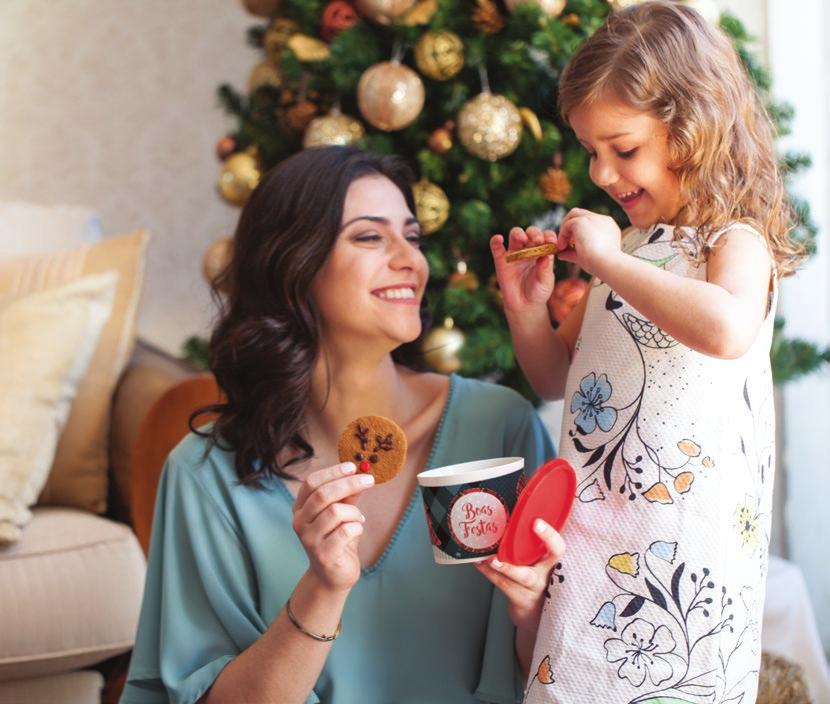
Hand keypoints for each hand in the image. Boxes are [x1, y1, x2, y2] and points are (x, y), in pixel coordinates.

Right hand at [292, 462, 373, 592]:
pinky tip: (356, 531)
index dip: (332, 472)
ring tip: (358, 518)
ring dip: (354, 512)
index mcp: (300, 508)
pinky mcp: (323, 554)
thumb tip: (360, 473)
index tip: (352, 466)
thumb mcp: (341, 513)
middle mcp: (300, 522)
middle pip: (323, 494)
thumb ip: (346, 495)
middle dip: (349, 484)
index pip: (311, 483)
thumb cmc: (336, 539)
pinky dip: (357, 527)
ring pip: (335, 512)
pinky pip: (346, 531)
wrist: (332, 576)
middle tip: (369, 480)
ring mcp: (309, 539)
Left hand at [475, 519, 565, 634]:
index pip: (559, 547)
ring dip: (505, 564)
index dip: (550, 535)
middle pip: (552, 556)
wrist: (534, 614)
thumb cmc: (534, 579)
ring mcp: (535, 587)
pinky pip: (504, 584)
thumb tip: (510, 514)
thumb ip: (531, 544)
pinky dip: (488, 572)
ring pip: (523, 575)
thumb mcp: (539, 563)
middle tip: (531, 527)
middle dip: (545, 540)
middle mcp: (548, 572)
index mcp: (552, 560)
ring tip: (489, 556)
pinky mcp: (521, 598)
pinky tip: (478, 563)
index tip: (537, 522)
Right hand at [490, 226, 556, 315]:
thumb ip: (545, 270)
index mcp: (542, 251)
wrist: (524, 305)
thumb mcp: (545, 282)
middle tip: (538, 240)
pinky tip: (498, 239)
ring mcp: (514, 253)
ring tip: (522, 238)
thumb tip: (546, 257)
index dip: (549, 236)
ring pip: (514, 235)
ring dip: (518, 233)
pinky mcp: (501, 260)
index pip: (546, 237)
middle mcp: (529, 249)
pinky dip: (495, 241)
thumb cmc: (538, 292)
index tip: (551, 241)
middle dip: (534, 233)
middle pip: (530, 233)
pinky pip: (496, 247)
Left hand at [557, 208, 621, 275]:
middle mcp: (602, 220)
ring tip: (562, 245)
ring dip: (565, 228)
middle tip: (565, 242)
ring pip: (574, 215)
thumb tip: (560, 255)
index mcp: (608, 227)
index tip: (573, 244)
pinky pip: (568, 224)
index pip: (591, 222)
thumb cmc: (600, 265)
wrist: (606, 263)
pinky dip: (562, 235)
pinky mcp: (582, 221)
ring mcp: (593, 218)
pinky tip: (562, 247)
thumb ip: (574, 253)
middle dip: (571, 226)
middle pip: (582, 214)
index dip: (580, 231)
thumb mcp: (587, 256)